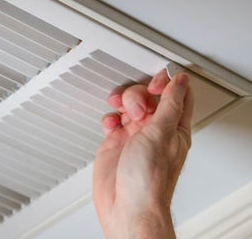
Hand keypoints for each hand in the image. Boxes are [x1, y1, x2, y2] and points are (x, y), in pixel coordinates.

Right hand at [93, 69, 193, 238]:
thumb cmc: (148, 180)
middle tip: (136, 109)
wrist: (126, 206)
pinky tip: (111, 125)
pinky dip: (109, 117)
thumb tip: (179, 81)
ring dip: (122, 103)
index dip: (166, 83)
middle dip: (139, 95)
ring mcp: (135, 135)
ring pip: (128, 105)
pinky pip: (112, 119)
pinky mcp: (116, 142)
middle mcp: (155, 130)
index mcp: (174, 128)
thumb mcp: (161, 134)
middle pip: (148, 96)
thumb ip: (169, 104)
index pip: (176, 95)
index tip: (154, 84)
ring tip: (122, 115)